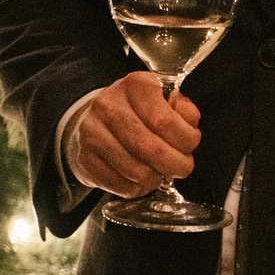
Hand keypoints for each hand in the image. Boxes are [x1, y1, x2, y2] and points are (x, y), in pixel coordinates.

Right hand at [67, 71, 200, 198]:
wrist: (97, 124)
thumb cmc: (140, 116)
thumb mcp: (165, 104)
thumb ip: (184, 111)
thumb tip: (188, 117)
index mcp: (134, 86)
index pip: (165, 121)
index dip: (186, 140)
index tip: (189, 145)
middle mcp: (107, 104)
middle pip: (150, 148)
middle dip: (175, 165)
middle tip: (181, 167)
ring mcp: (91, 131)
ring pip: (137, 171)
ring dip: (155, 178)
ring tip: (156, 170)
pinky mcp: (84, 157)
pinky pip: (121, 185)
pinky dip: (137, 188)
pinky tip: (138, 177)